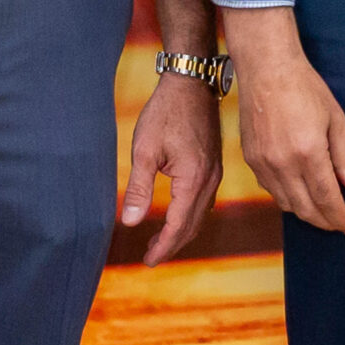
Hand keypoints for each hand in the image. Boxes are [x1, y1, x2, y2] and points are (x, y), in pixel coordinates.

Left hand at [121, 70, 223, 264]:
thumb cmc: (165, 113)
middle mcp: (209, 180)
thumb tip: (129, 222)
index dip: (163, 247)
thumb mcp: (145, 149)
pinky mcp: (213, 164)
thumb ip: (138, 188)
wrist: (191, 82)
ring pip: (201, 214)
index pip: (179, 226)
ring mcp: (214, 172)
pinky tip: (177, 215)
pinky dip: (190, 216)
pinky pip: (204, 200)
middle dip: (172, 244)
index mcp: (193, 179)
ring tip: (161, 242)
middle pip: (193, 225)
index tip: (148, 262)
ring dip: (182, 232)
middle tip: (151, 258)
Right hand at [219, 7, 344, 236]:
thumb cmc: (306, 87)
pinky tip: (300, 193)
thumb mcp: (336, 119)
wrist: (266, 68)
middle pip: (306, 210)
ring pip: (286, 205)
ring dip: (307, 214)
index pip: (327, 199)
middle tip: (341, 225)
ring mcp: (263, 163)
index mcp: (308, 152)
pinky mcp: (250, 159)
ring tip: (324, 212)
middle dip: (326, 222)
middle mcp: (282, 163)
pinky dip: (288, 199)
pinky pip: (271, 191)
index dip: (342, 219)